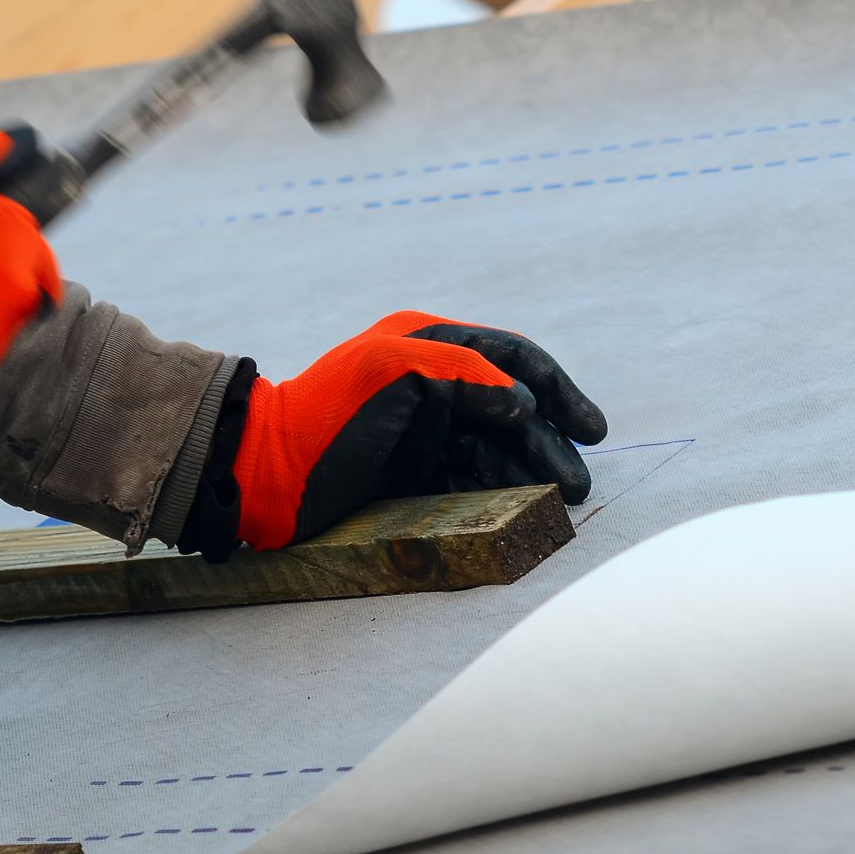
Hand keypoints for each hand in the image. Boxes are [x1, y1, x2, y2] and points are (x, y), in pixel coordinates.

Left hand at [229, 311, 607, 549]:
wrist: (265, 475)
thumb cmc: (325, 415)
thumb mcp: (390, 371)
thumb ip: (461, 373)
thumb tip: (521, 406)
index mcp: (429, 345)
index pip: (511, 359)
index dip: (556, 390)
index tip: (589, 428)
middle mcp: (432, 384)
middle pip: (512, 411)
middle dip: (549, 444)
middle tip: (578, 484)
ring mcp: (425, 430)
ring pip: (497, 449)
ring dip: (530, 473)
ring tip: (558, 502)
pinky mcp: (414, 472)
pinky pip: (472, 479)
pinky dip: (500, 492)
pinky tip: (520, 509)